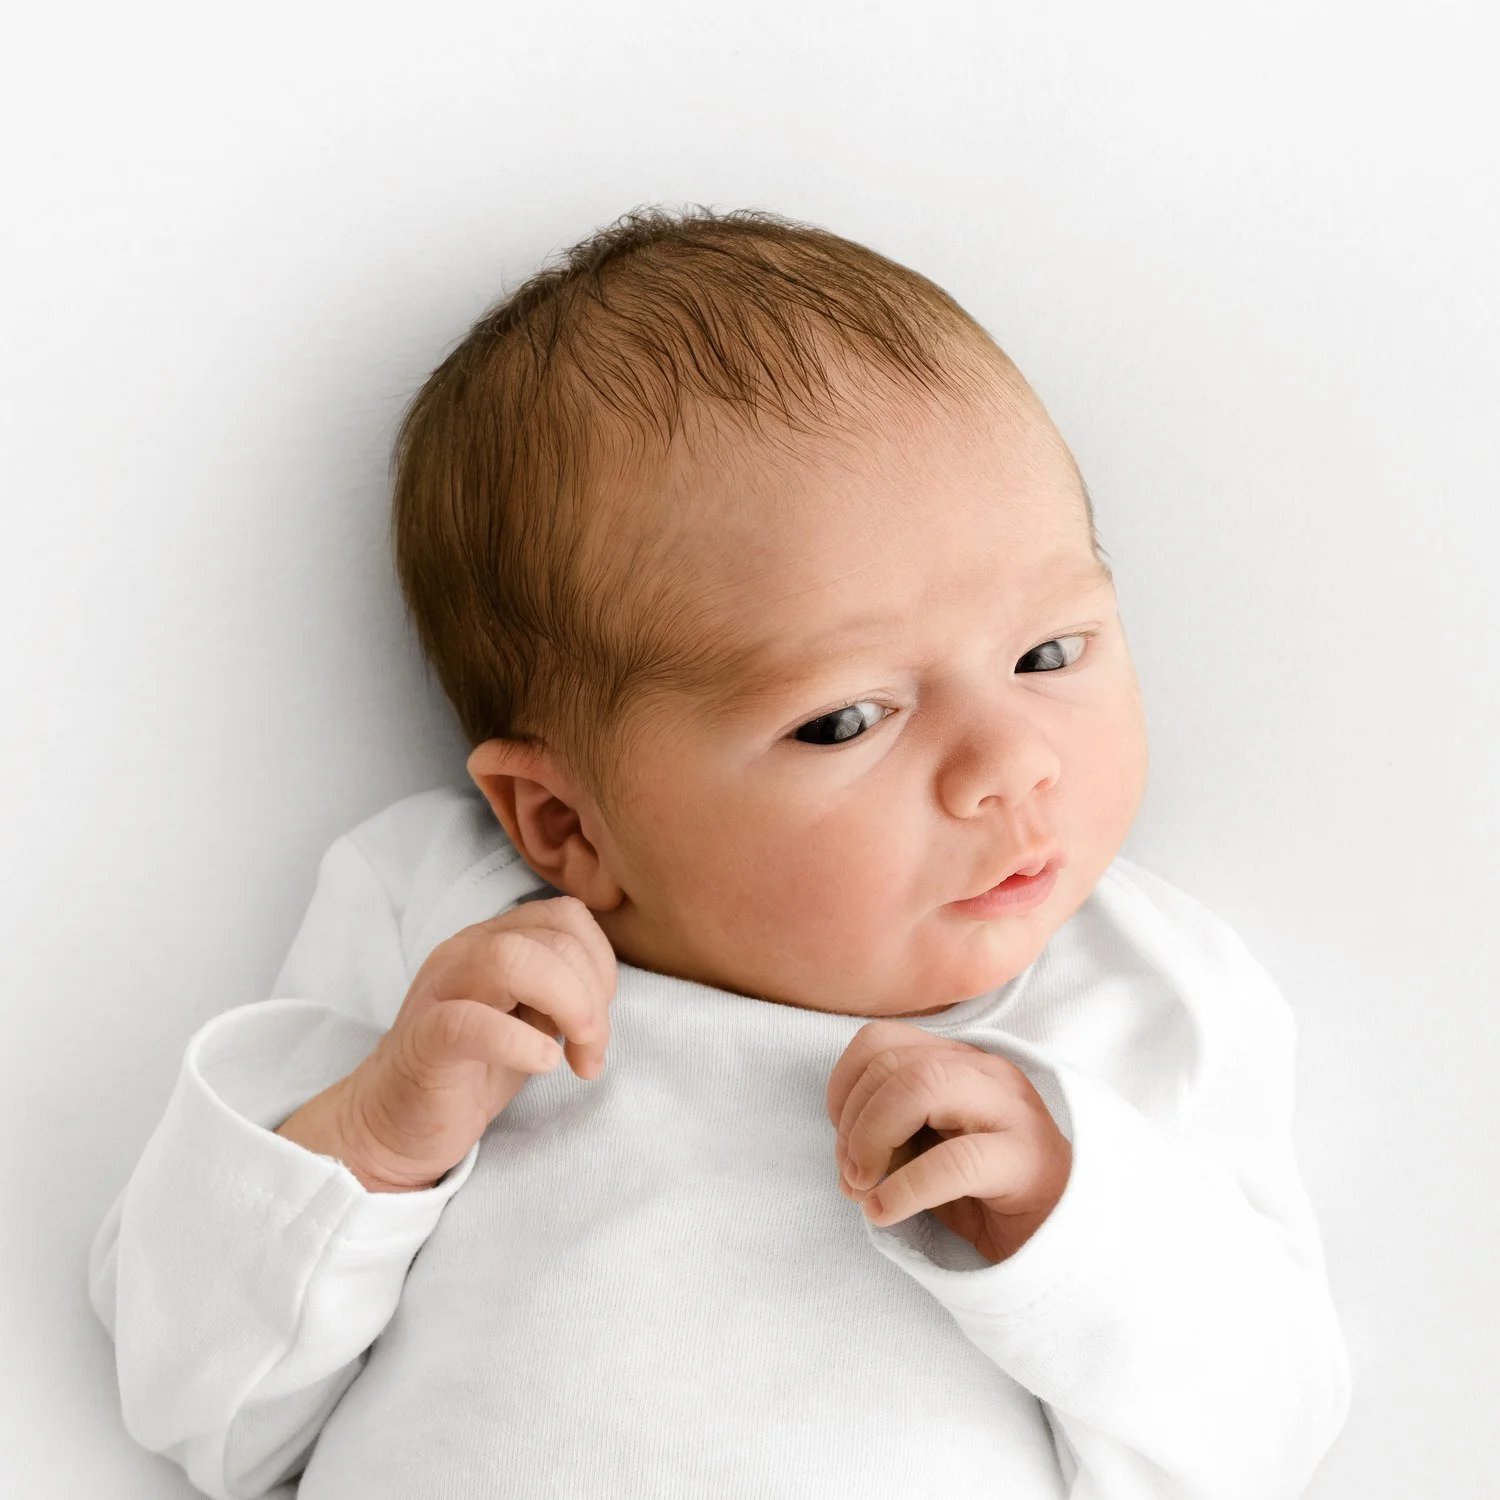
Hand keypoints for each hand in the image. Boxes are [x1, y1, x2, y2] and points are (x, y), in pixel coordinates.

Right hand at [279, 895, 616, 1191]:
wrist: (394, 1124)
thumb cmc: (470, 1069)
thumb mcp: (528, 1018)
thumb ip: (562, 991)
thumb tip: (605, 989)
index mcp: (493, 941)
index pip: (566, 917)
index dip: (601, 964)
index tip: (597, 1018)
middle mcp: (465, 952)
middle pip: (553, 937)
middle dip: (593, 997)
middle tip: (591, 1051)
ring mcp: (440, 991)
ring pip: (512, 960)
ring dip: (569, 1007)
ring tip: (577, 1056)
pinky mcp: (424, 1040)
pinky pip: (470, 1022)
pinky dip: (521, 1042)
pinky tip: (544, 1064)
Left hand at [825, 1020, 1071, 1263]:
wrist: (1060, 1238)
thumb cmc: (984, 1192)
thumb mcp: (925, 1152)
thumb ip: (888, 1137)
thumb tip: (845, 1159)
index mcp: (957, 1060)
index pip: (881, 1040)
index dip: (844, 1086)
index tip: (841, 1137)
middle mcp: (985, 1072)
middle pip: (894, 1063)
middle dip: (854, 1121)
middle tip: (852, 1174)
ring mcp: (1010, 1110)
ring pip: (922, 1087)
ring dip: (874, 1139)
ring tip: (865, 1188)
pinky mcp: (1026, 1159)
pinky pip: (954, 1161)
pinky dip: (904, 1189)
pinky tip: (885, 1212)